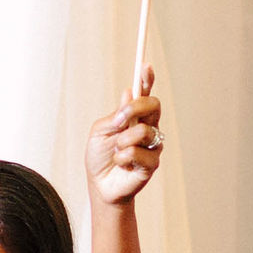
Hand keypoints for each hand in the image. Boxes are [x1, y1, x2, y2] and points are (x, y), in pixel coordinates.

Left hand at [88, 72, 164, 206]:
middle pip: (153, 105)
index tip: (145, 66)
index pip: (144, 94)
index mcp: (134, 116)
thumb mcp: (99, 131)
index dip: (147, 79)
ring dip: (123, 141)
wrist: (100, 185)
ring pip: (143, 131)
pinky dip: (123, 157)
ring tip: (116, 152)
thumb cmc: (99, 157)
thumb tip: (127, 94)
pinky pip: (137, 152)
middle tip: (120, 119)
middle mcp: (147, 127)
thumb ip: (114, 115)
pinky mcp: (153, 162)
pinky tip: (121, 164)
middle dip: (136, 108)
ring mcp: (153, 144)